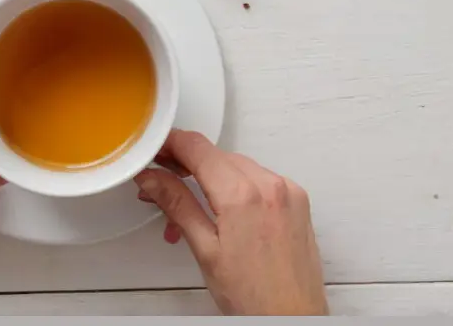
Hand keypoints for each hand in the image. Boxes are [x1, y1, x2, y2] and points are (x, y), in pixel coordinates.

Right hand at [135, 129, 327, 315]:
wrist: (292, 318)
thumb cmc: (254, 297)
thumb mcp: (204, 249)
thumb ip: (177, 205)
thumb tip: (154, 179)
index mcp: (242, 196)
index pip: (197, 148)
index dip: (170, 144)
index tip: (156, 150)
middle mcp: (270, 186)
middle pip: (217, 155)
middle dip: (187, 166)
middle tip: (162, 183)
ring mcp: (288, 192)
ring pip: (238, 165)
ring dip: (212, 177)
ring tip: (191, 206)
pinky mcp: (297, 201)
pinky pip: (261, 178)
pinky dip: (238, 186)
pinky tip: (223, 209)